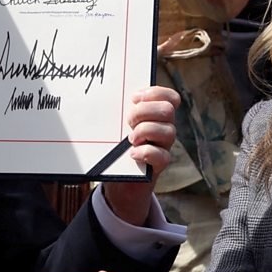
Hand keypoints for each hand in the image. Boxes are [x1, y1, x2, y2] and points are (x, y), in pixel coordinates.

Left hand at [101, 86, 178, 225]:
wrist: (119, 178)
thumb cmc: (117, 146)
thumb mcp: (118, 125)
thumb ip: (119, 110)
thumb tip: (100, 93)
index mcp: (156, 115)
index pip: (170, 97)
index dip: (155, 93)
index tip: (133, 98)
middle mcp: (164, 128)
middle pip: (167, 110)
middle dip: (144, 111)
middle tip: (128, 121)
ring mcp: (164, 146)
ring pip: (169, 131)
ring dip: (145, 131)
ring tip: (130, 139)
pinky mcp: (159, 164)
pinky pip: (163, 156)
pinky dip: (146, 152)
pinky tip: (133, 153)